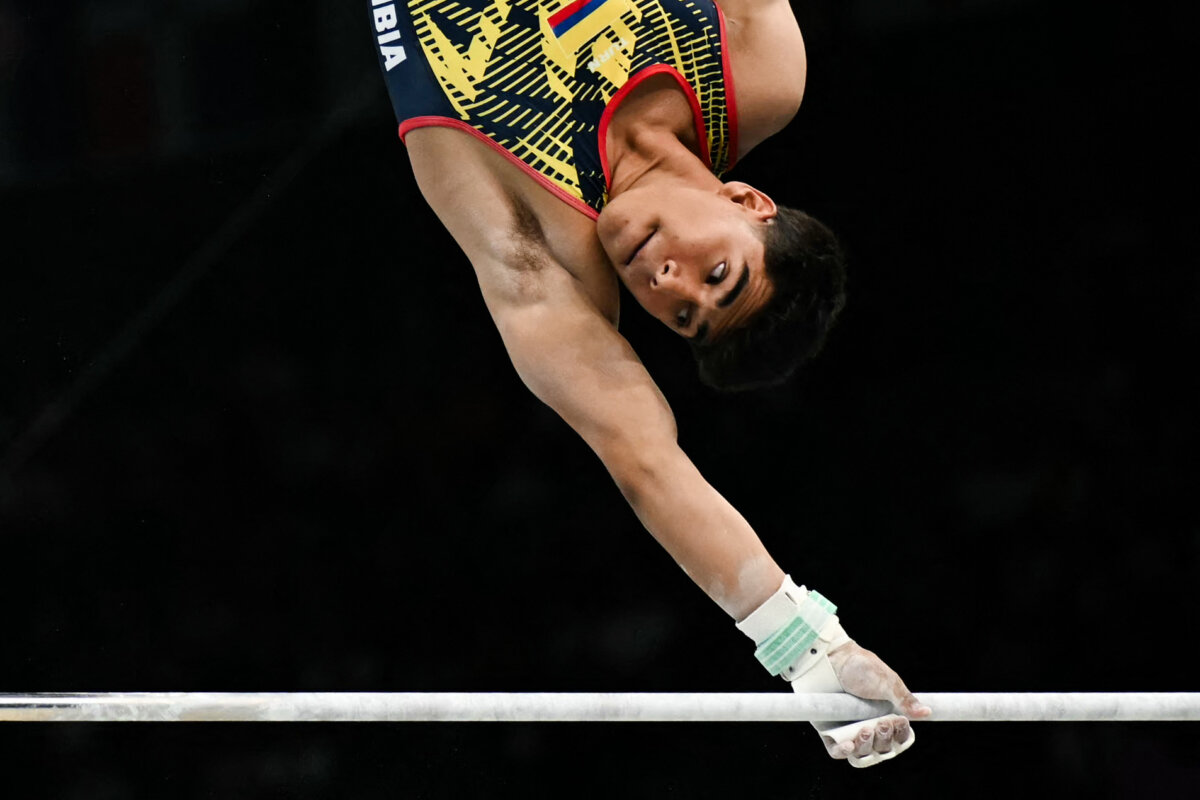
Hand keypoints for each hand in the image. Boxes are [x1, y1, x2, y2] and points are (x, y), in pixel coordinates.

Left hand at [818, 641, 930, 761]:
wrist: (830, 657)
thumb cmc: (859, 666)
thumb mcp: (887, 681)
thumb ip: (904, 700)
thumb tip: (926, 712)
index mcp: (885, 715)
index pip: (898, 738)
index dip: (901, 735)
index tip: (899, 722)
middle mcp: (868, 726)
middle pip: (882, 749)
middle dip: (885, 739)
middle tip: (881, 723)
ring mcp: (847, 729)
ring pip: (862, 753)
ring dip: (867, 746)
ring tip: (864, 730)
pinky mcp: (828, 731)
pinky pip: (836, 752)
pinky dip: (844, 752)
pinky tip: (849, 745)